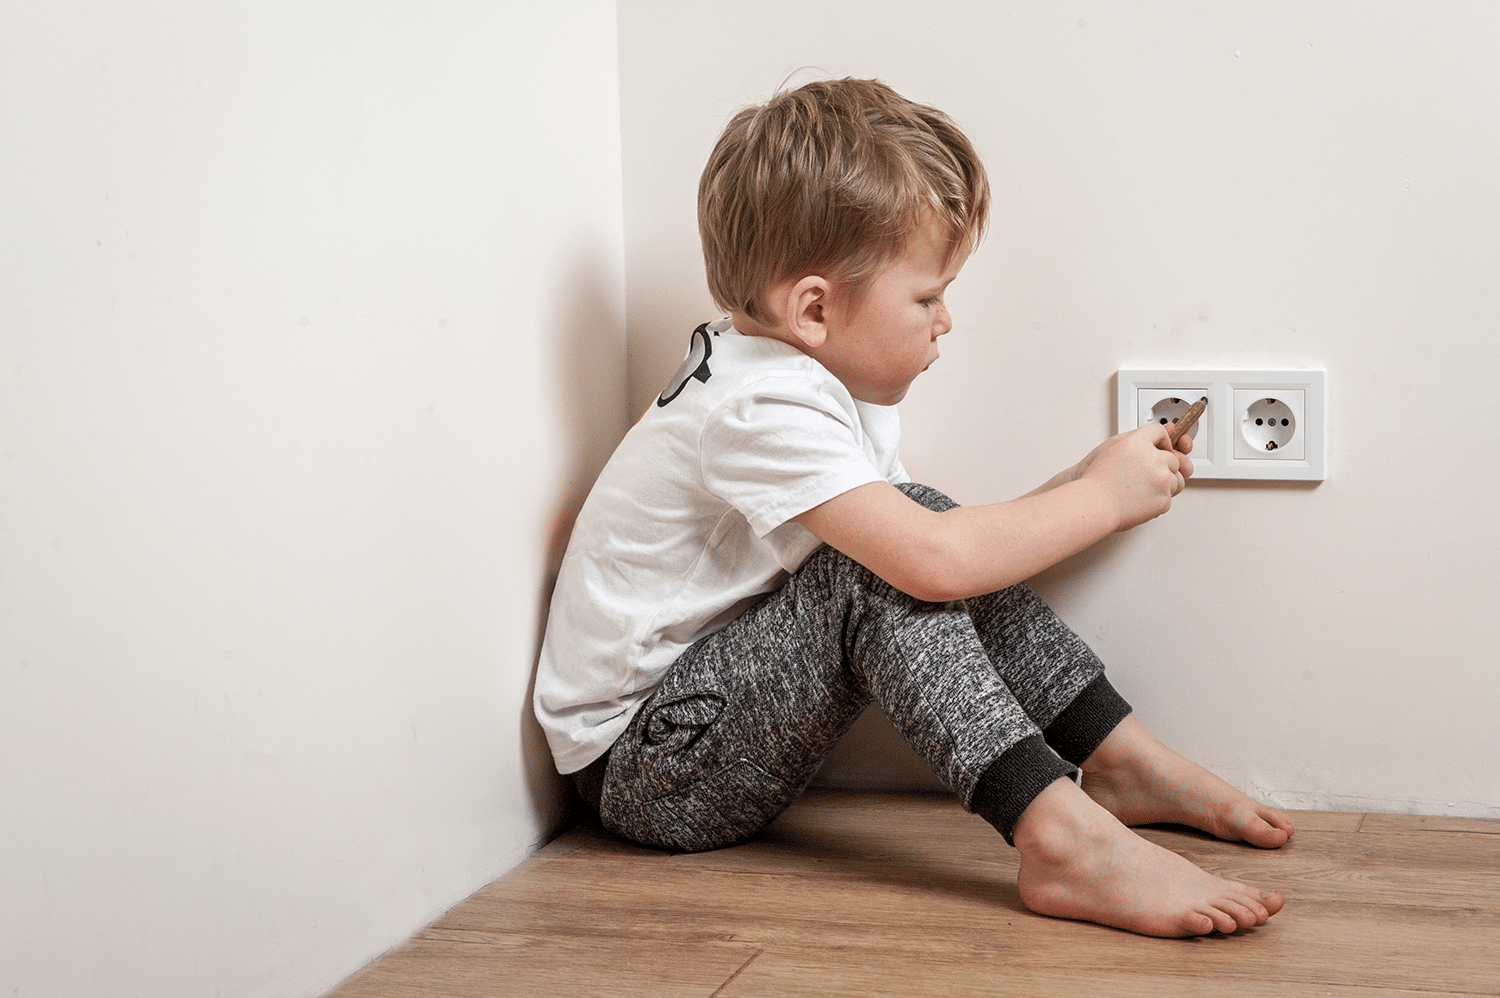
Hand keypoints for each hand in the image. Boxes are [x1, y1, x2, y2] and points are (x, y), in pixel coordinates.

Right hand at [1076, 424, 1190, 530]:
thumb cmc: (1099, 481)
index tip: (1160, 447)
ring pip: (1176, 479)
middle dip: (1163, 467)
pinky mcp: (1164, 498)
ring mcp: (1161, 479)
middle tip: (1145, 475)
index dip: (1161, 440)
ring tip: (1143, 488)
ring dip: (1165, 483)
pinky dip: (1158, 500)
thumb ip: (1140, 439)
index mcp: (1138, 443)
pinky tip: (1142, 498)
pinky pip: (1169, 497)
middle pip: (1172, 458)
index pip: (1159, 431)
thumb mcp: (1114, 449)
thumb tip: (1168, 429)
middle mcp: (1153, 459)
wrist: (1094, 504)